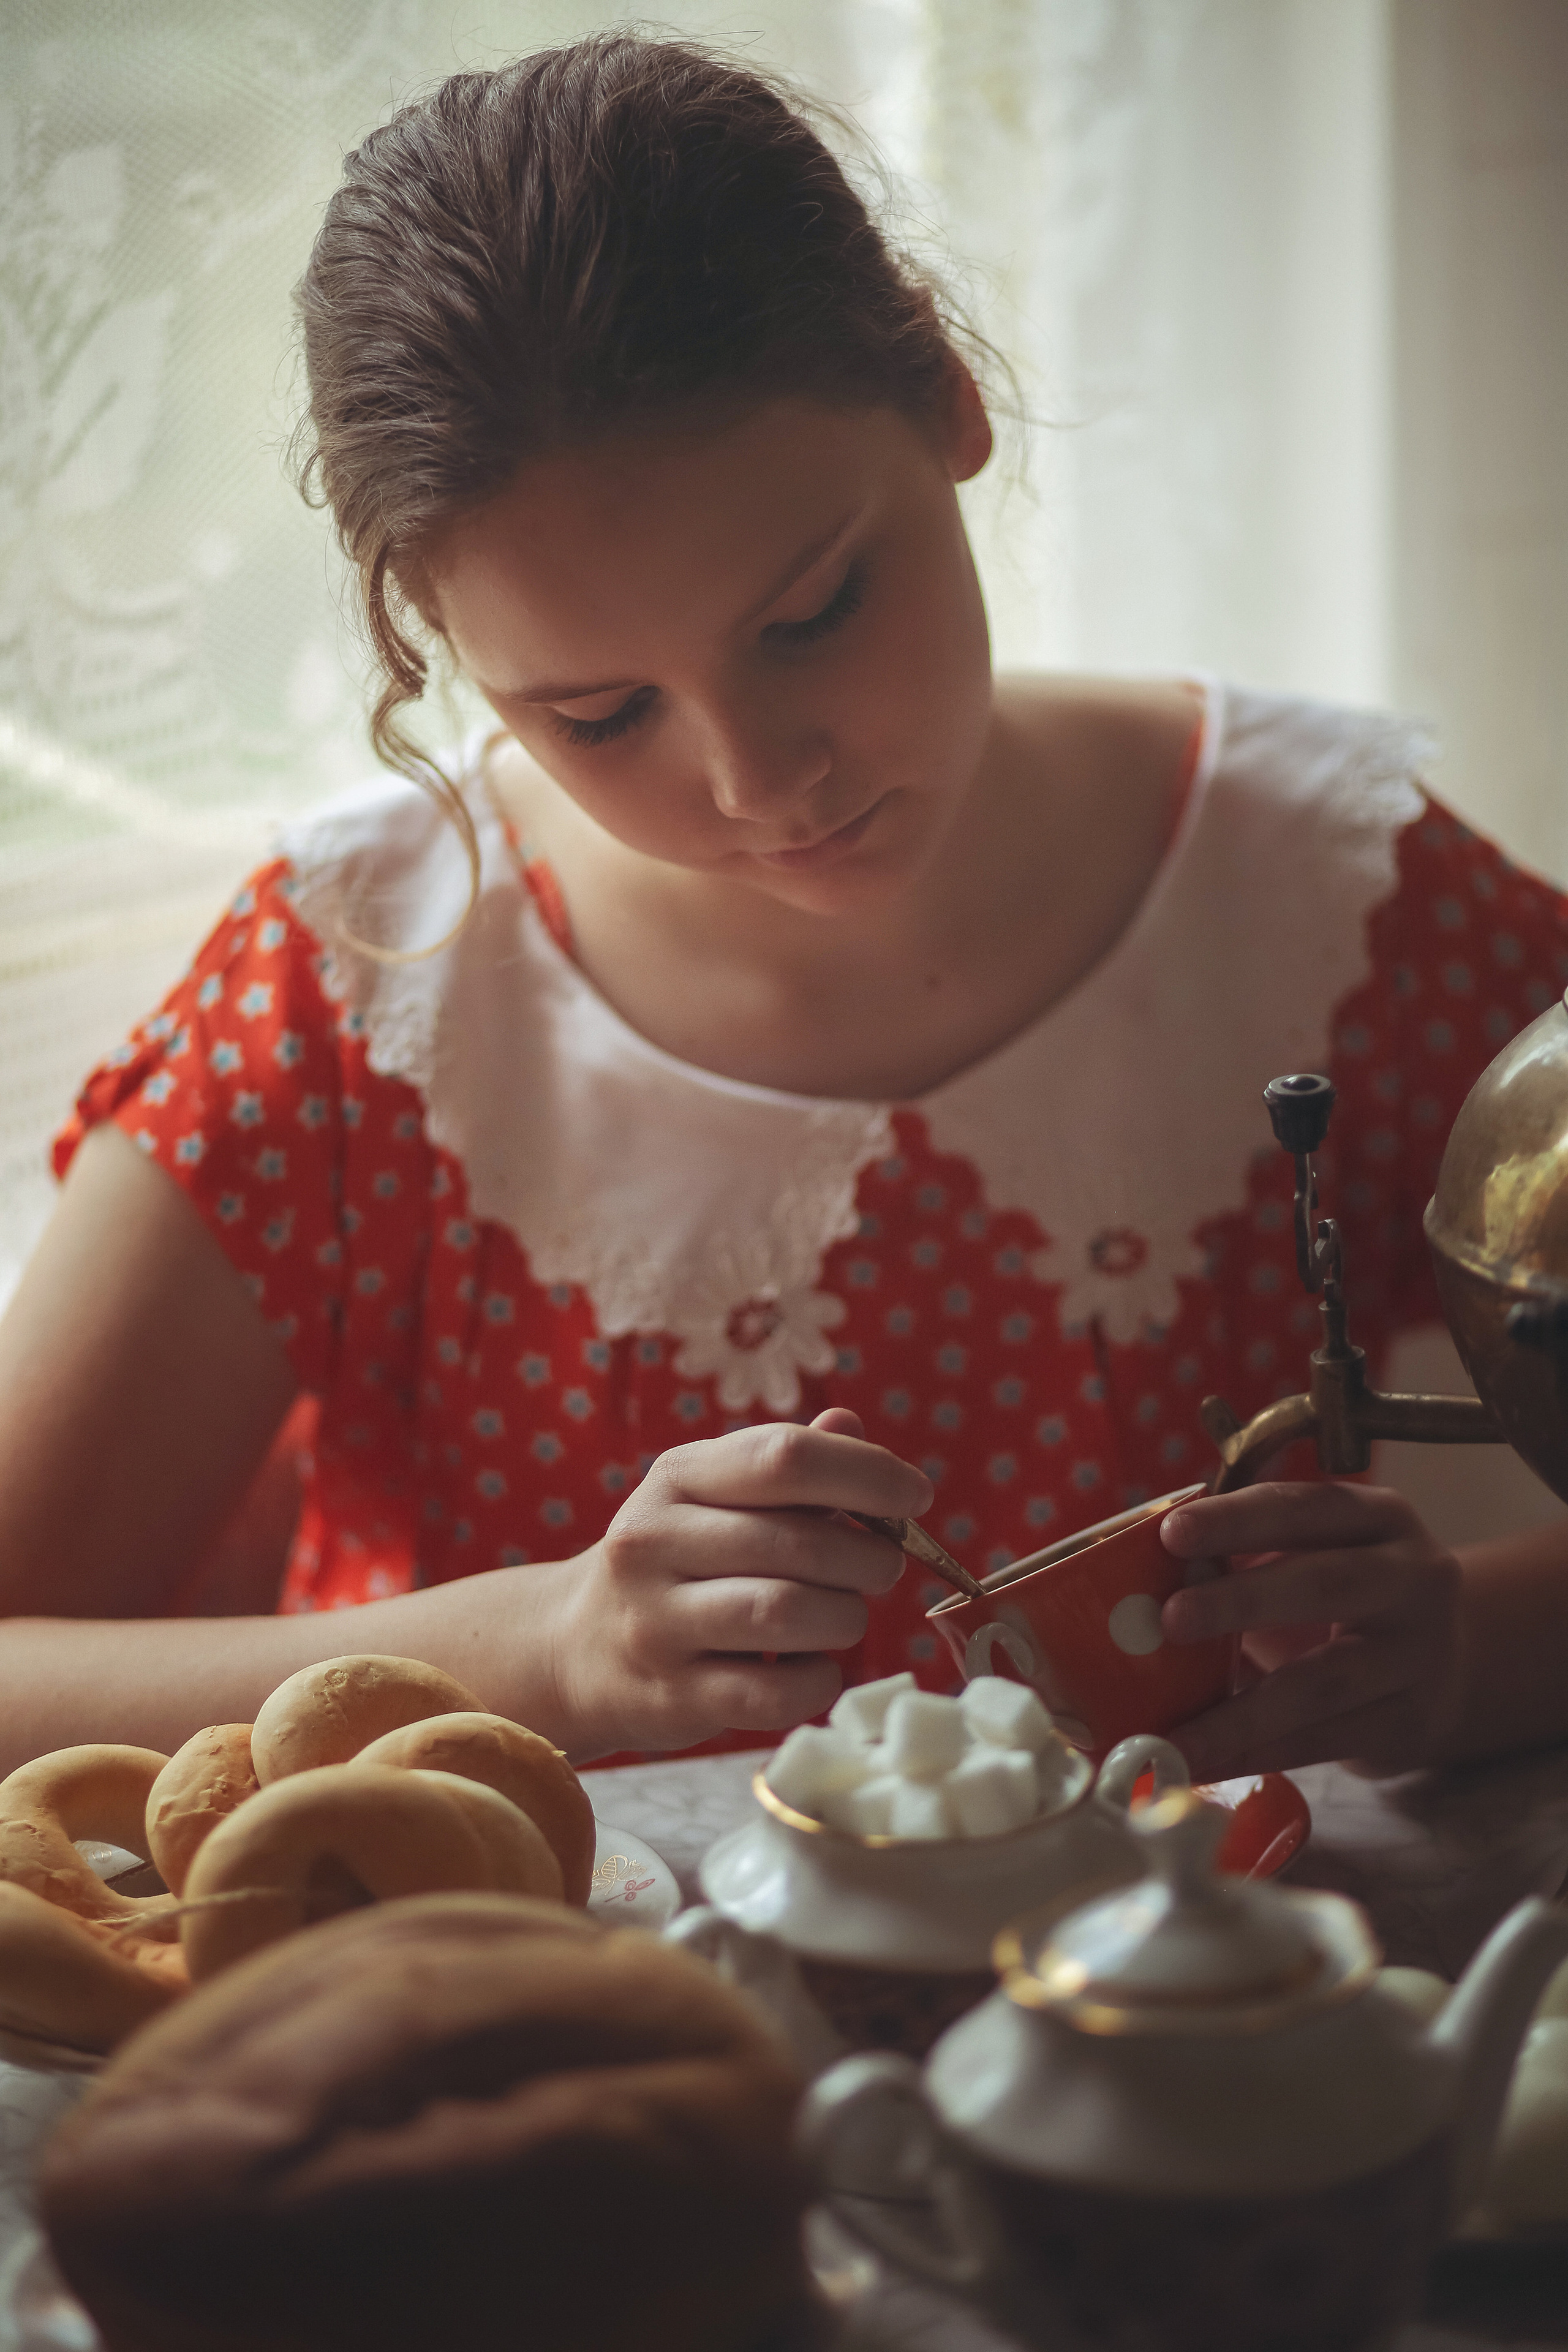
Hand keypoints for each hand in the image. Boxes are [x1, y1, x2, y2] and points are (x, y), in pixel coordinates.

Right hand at [550, 1407, 929, 1756]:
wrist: (577, 1649)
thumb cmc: (678, 1560)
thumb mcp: (715, 1494)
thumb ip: (785, 1462)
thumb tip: (851, 1427)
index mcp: (677, 1477)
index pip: (785, 1457)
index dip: (868, 1474)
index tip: (914, 1496)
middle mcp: (654, 1542)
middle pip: (801, 1542)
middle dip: (869, 1557)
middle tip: (881, 1566)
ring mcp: (657, 1623)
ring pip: (791, 1614)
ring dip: (846, 1617)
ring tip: (843, 1613)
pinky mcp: (672, 1697)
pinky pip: (778, 1693)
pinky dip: (819, 1680)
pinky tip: (812, 1666)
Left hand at [1157, 1482, 1464, 1777]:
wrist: (1450, 1665)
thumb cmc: (1346, 1595)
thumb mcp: (1316, 1554)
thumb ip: (1247, 1556)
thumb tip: (1134, 1584)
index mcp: (1380, 1519)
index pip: (1306, 1507)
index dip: (1239, 1519)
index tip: (1172, 1533)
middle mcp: (1413, 1578)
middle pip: (1326, 1584)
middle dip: (1243, 1599)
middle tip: (1171, 1617)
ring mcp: (1420, 1655)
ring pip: (1325, 1683)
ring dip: (1241, 1713)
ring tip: (1175, 1736)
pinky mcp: (1411, 1721)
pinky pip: (1324, 1741)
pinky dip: (1257, 1755)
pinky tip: (1202, 1764)